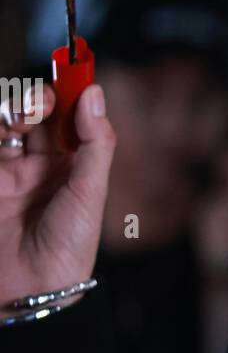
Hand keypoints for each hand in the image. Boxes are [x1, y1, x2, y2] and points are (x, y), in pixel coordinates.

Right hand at [0, 82, 115, 306]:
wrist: (29, 287)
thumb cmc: (68, 247)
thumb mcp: (91, 192)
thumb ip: (94, 142)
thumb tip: (93, 93)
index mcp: (73, 166)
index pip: (71, 116)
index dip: (72, 90)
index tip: (75, 65)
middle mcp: (40, 164)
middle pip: (36, 112)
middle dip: (41, 96)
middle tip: (46, 100)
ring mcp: (8, 170)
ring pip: (7, 120)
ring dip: (16, 105)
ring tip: (25, 113)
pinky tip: (8, 125)